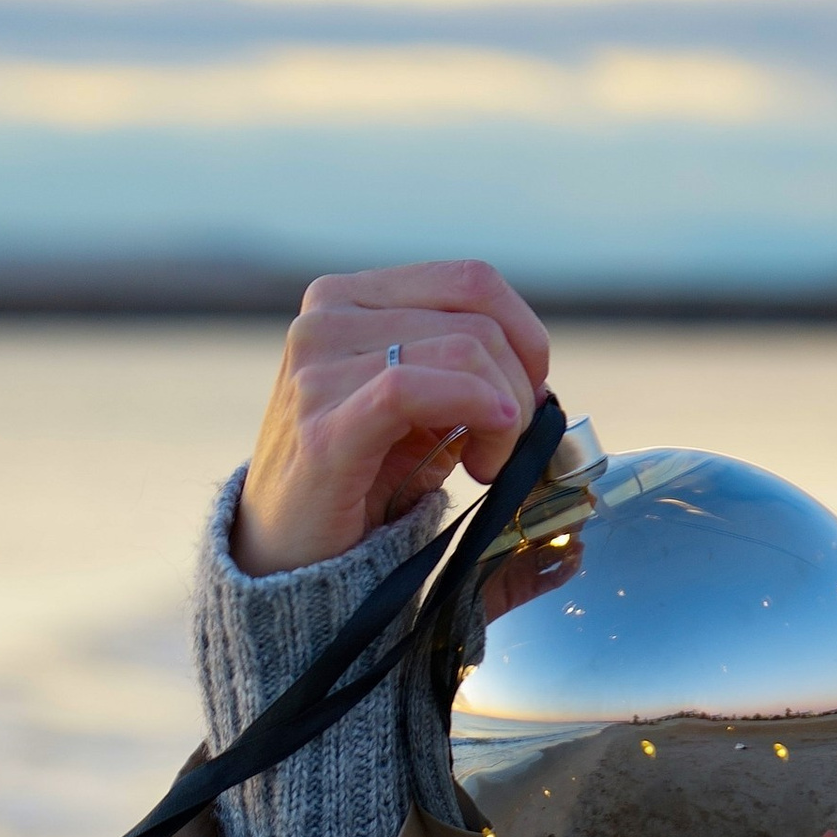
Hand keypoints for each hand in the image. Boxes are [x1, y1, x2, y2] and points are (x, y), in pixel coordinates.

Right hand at [231, 261, 551, 575]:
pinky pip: (410, 390)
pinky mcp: (322, 426)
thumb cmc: (364, 481)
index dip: (525, 338)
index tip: (531, 396)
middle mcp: (328, 317)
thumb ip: (470, 378)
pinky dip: (471, 412)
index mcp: (353, 298)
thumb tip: (544, 386)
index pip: (472, 282)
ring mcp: (317, 366)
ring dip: (504, 417)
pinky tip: (484, 457)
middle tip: (505, 450)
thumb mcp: (424, 413)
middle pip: (478, 324)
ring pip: (463, 352)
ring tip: (486, 466)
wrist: (291, 555)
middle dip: (519, 391)